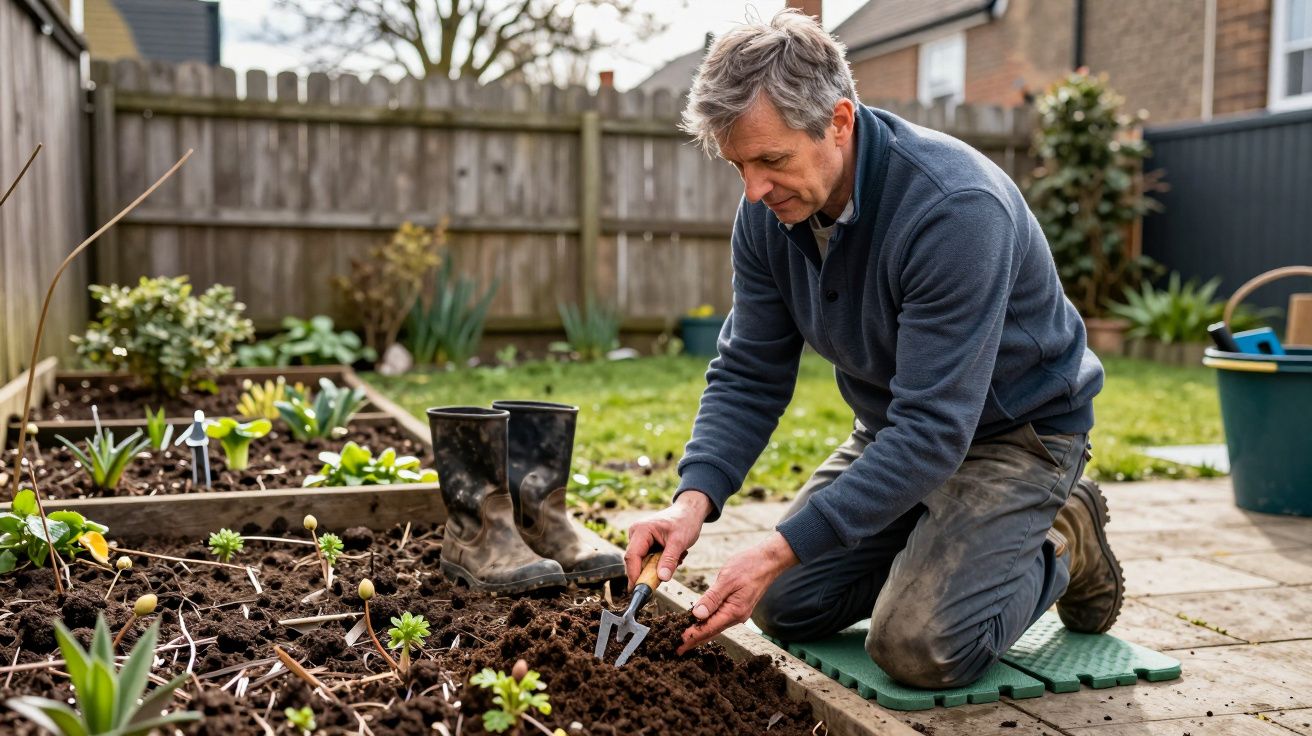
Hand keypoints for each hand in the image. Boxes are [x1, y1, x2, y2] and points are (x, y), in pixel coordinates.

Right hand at [624, 491, 711, 588]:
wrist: (690, 511)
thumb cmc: (685, 521)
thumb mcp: (679, 542)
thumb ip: (669, 560)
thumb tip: (662, 578)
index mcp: (641, 530)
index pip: (632, 557)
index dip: (634, 575)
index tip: (638, 590)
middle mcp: (636, 534)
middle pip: (635, 561)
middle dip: (650, 572)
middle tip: (665, 578)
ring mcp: (640, 538)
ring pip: (643, 562)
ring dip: (659, 566)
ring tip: (678, 558)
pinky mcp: (645, 543)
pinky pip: (649, 559)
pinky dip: (661, 562)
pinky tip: (675, 556)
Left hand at [678, 531, 797, 654]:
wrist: (769, 561)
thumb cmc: (749, 566)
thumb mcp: (727, 579)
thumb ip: (712, 598)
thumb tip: (697, 615)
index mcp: (734, 611)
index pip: (708, 628)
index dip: (692, 637)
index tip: (679, 645)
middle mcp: (737, 616)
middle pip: (711, 631)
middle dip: (694, 640)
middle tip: (678, 650)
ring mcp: (738, 612)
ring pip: (715, 626)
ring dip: (700, 633)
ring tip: (686, 639)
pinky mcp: (738, 607)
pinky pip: (720, 619)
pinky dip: (708, 624)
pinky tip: (701, 624)